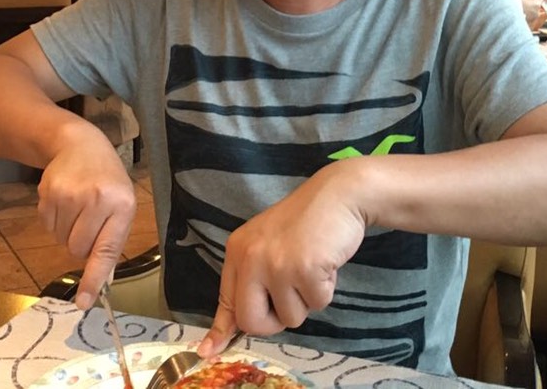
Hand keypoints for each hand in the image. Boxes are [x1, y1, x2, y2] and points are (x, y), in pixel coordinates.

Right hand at [35, 126, 136, 310]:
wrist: (79, 144)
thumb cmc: (107, 180)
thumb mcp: (121, 204)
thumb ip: (112, 242)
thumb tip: (101, 282)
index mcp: (122, 204)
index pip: (106, 250)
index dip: (94, 278)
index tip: (85, 303)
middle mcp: (96, 199)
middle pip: (78, 250)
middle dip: (81, 244)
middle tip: (89, 221)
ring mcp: (69, 195)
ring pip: (61, 240)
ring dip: (67, 231)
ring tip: (77, 206)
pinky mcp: (48, 193)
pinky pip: (47, 227)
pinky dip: (55, 221)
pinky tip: (64, 200)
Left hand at [196, 162, 366, 356]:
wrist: (337, 195)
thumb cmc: (305, 223)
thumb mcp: (267, 244)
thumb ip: (253, 278)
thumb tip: (238, 323)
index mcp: (238, 250)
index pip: (226, 299)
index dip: (220, 329)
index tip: (209, 350)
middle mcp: (251, 257)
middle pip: (252, 321)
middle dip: (274, 321)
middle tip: (290, 297)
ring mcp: (277, 264)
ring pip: (290, 317)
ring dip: (306, 300)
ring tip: (310, 267)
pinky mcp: (305, 269)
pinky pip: (317, 304)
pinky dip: (326, 289)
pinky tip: (324, 262)